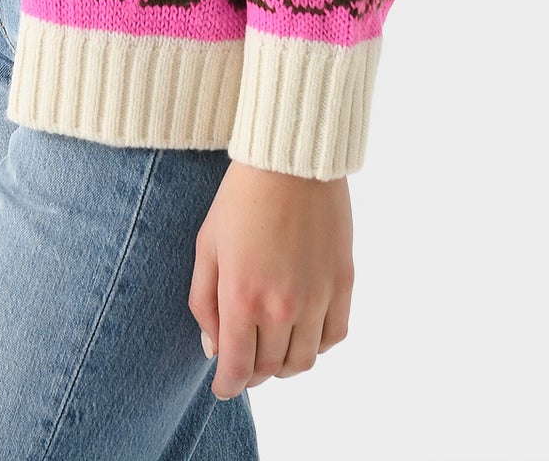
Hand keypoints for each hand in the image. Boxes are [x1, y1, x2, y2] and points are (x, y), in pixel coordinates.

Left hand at [188, 160, 353, 400]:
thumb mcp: (206, 247)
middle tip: (245, 360)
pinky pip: (334, 336)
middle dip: (253, 372)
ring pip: (304, 360)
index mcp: (243, 298)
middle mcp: (283, 306)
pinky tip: (303, 330)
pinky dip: (317, 343)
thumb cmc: (240, 199)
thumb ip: (204, 303)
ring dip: (285, 363)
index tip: (224, 387)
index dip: (228, 386)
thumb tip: (214, 348)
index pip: (238, 369)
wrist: (290, 161)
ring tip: (273, 346)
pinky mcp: (343, 282)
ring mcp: (317, 296)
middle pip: (271, 368)